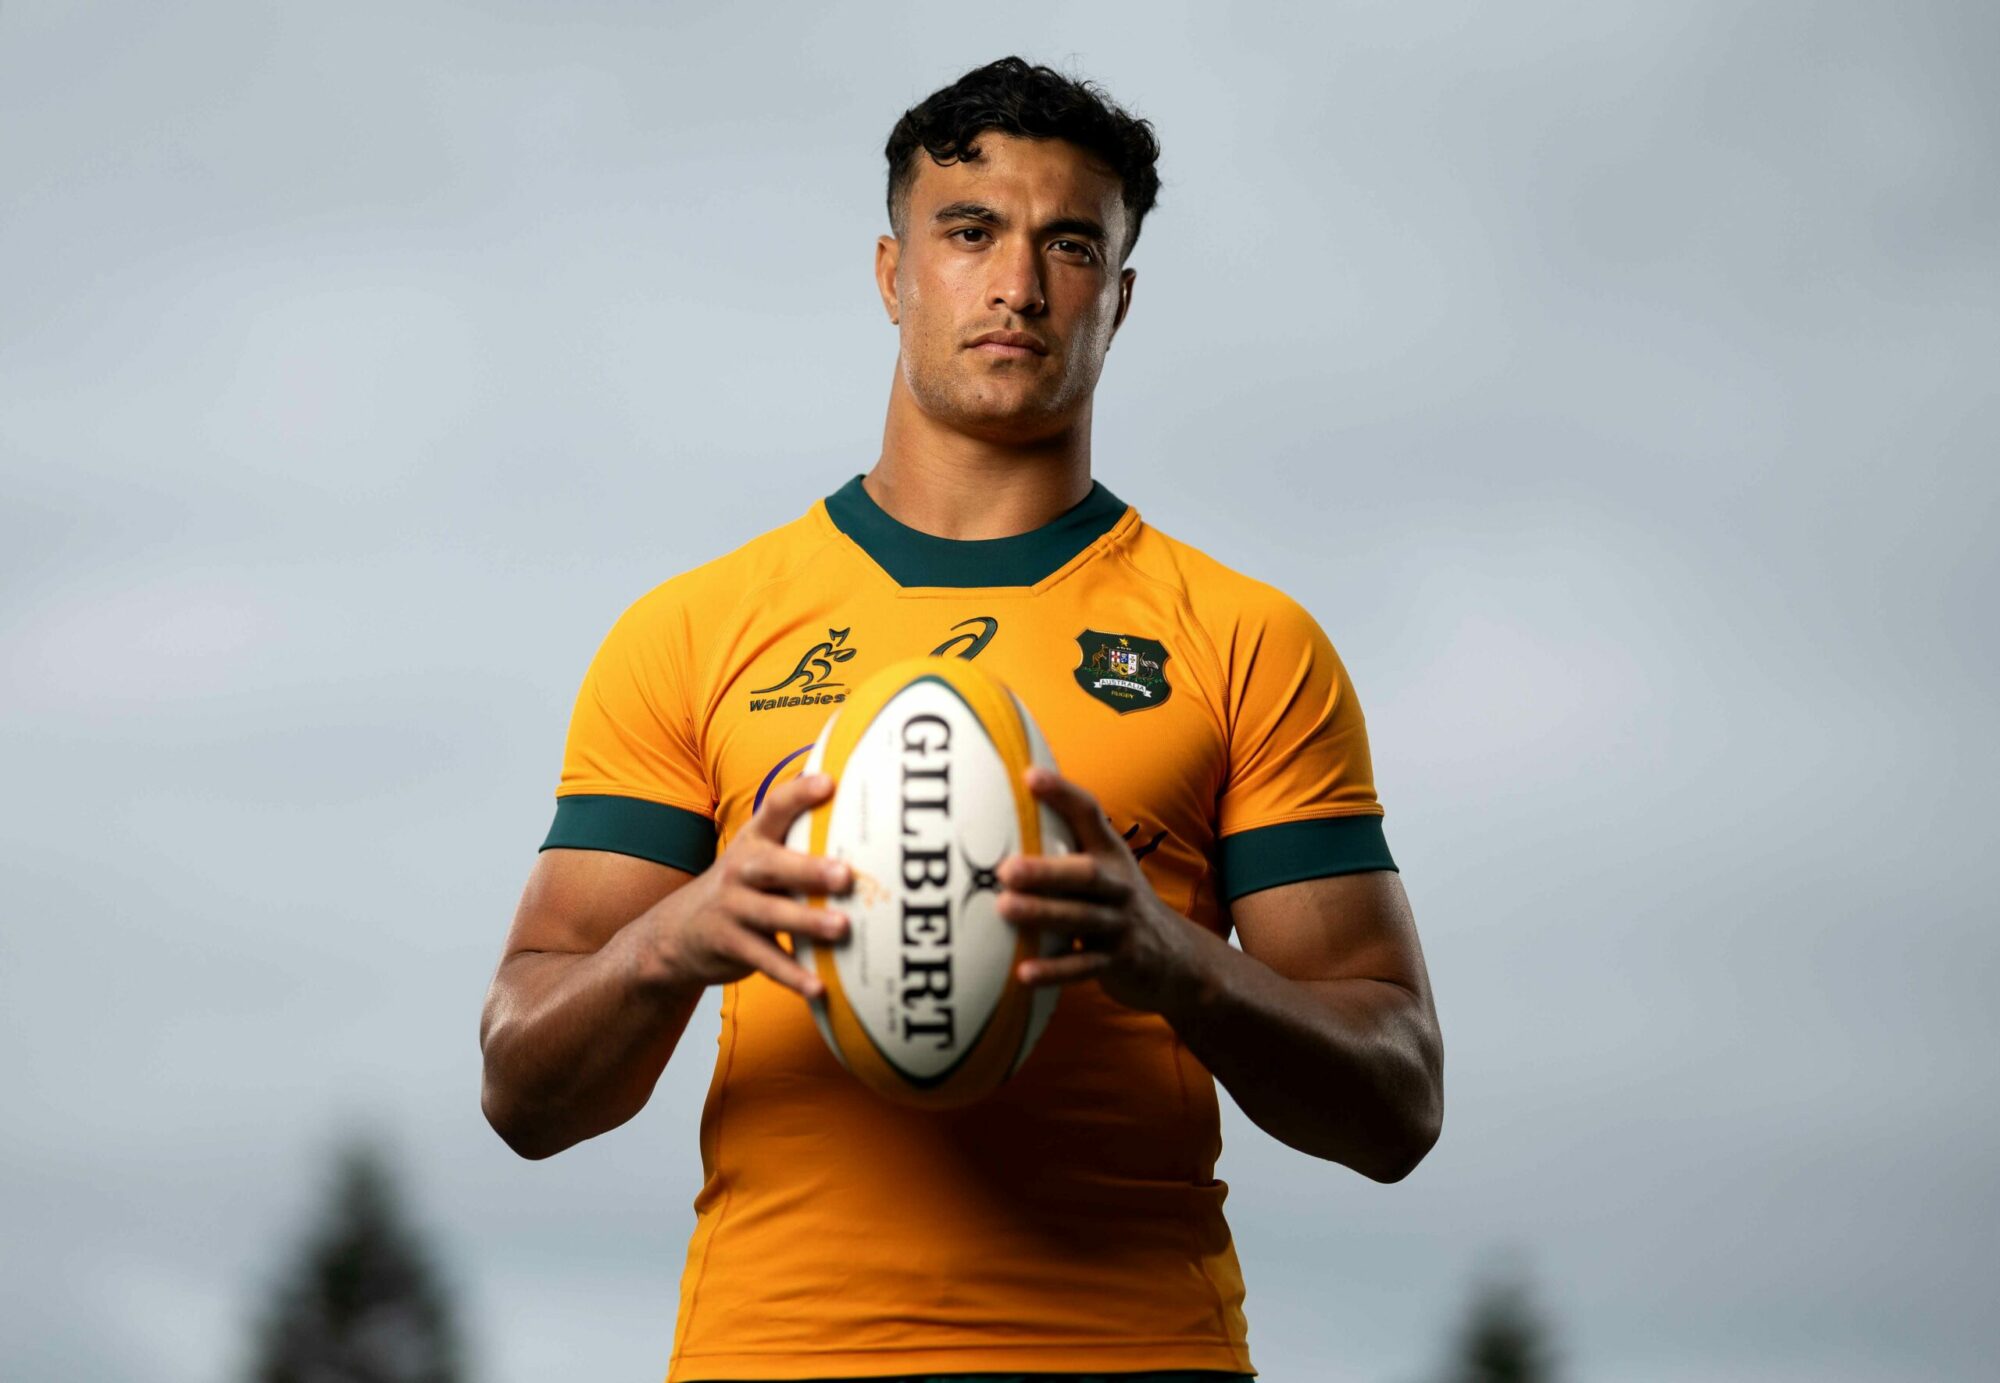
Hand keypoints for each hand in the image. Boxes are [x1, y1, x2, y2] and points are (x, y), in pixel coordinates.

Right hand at [642, 773, 851, 999]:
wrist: (675, 934)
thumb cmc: (742, 889)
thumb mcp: (759, 857)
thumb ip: (798, 841)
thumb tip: (864, 822)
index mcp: (754, 841)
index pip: (775, 808)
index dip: (800, 794)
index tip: (829, 783)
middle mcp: (741, 869)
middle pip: (774, 864)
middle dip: (809, 868)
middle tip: (845, 874)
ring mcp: (732, 908)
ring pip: (773, 914)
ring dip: (808, 921)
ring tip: (841, 927)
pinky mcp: (731, 945)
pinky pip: (766, 961)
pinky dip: (793, 975)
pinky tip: (818, 988)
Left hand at [996, 766, 1206, 1014]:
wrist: (1179, 958)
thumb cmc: (1119, 905)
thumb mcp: (1106, 869)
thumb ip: (1067, 846)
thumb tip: (1002, 817)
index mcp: (1111, 855)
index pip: (1089, 815)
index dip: (1062, 794)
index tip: (1029, 776)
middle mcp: (1119, 886)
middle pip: (1085, 874)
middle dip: (1046, 870)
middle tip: (1005, 869)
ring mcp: (1121, 925)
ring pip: (1080, 919)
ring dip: (1042, 914)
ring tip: (1003, 908)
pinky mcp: (1120, 962)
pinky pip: (1083, 967)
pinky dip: (1054, 971)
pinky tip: (1023, 973)